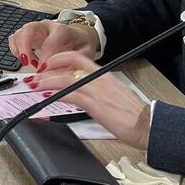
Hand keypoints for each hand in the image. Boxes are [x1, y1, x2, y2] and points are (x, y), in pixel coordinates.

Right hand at [8, 19, 99, 68]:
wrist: (77, 36)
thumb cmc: (80, 44)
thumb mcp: (85, 53)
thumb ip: (76, 62)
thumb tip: (64, 74)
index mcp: (62, 30)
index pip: (50, 41)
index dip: (45, 57)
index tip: (44, 70)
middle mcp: (46, 26)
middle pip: (28, 29)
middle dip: (24, 47)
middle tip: (26, 63)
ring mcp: (35, 29)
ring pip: (18, 34)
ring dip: (19, 51)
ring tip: (28, 64)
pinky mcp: (27, 35)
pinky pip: (14, 40)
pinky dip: (17, 52)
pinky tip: (28, 61)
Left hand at [26, 50, 150, 148]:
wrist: (149, 125)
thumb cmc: (135, 116)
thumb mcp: (115, 98)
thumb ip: (99, 93)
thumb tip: (84, 96)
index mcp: (105, 76)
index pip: (79, 58)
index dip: (60, 58)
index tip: (48, 64)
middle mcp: (100, 80)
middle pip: (68, 66)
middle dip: (48, 69)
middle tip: (35, 76)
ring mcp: (97, 91)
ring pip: (65, 79)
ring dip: (46, 82)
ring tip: (35, 85)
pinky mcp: (96, 105)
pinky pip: (71, 95)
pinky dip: (56, 95)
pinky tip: (47, 97)